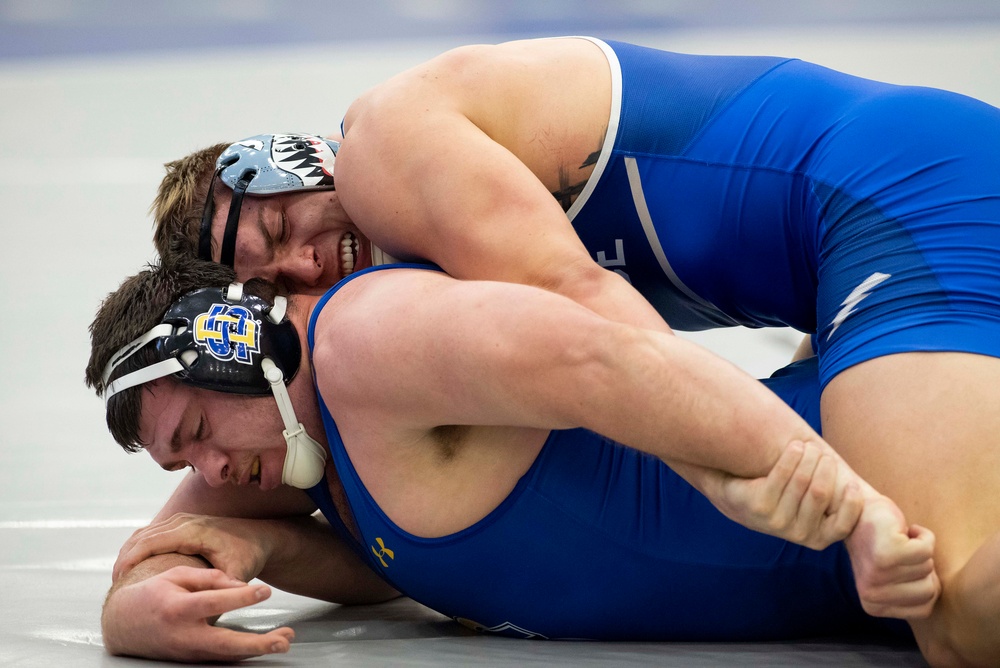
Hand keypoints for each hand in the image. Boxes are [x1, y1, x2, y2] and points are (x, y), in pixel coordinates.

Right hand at [102, 565, 293, 660]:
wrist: (123, 625)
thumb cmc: (152, 595)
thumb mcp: (175, 576)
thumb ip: (208, 578)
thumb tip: (239, 585)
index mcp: (177, 608)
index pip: (213, 602)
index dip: (240, 597)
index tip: (264, 591)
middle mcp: (184, 635)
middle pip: (224, 644)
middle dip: (256, 644)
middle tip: (284, 639)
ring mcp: (188, 652)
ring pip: (227, 656)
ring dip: (258, 649)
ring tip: (285, 639)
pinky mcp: (191, 659)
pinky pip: (222, 658)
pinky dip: (245, 653)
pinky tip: (265, 645)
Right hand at [115, 514, 271, 583]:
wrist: (260, 537)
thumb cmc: (249, 556)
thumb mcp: (238, 573)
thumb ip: (224, 586)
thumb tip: (214, 605)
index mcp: (194, 531)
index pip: (153, 541)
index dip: (132, 559)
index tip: (119, 579)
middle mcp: (185, 521)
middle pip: (143, 536)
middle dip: (124, 558)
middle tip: (113, 584)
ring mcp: (182, 520)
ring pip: (144, 533)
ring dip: (128, 553)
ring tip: (119, 578)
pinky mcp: (181, 524)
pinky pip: (151, 533)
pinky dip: (137, 548)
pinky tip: (132, 568)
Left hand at [695, 440, 863, 548]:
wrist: (738, 496)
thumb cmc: (784, 497)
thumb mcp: (810, 505)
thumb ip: (834, 499)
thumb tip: (866, 486)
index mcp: (818, 537)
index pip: (842, 526)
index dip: (850, 505)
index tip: (851, 484)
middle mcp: (799, 534)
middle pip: (820, 493)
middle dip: (824, 467)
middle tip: (822, 453)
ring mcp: (777, 522)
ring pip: (801, 482)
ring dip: (808, 458)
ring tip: (807, 446)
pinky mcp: (759, 507)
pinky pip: (780, 476)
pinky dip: (790, 458)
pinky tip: (795, 447)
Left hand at [845, 495, 939, 618]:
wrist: (858, 509)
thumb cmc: (881, 544)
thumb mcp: (895, 581)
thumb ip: (911, 597)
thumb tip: (940, 604)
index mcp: (873, 606)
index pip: (924, 610)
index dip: (924, 584)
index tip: (903, 568)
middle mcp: (871, 594)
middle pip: (930, 591)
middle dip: (923, 568)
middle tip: (901, 553)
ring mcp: (878, 574)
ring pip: (929, 568)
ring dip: (919, 550)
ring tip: (898, 541)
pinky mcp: (888, 552)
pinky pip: (927, 549)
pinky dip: (924, 536)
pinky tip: (904, 530)